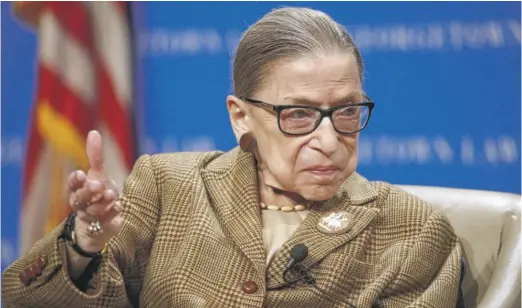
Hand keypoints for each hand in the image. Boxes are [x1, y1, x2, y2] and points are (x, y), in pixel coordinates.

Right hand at [67, 130, 122, 252]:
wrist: (100, 222)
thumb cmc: (97, 194)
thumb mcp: (98, 174)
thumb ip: (95, 156)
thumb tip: (94, 132)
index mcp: (78, 191)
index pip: (72, 185)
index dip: (75, 181)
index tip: (81, 174)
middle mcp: (81, 205)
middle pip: (80, 199)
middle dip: (88, 192)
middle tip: (98, 185)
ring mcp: (92, 218)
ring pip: (93, 212)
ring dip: (102, 203)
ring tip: (112, 195)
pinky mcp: (104, 228)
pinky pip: (107, 224)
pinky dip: (112, 218)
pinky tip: (119, 211)